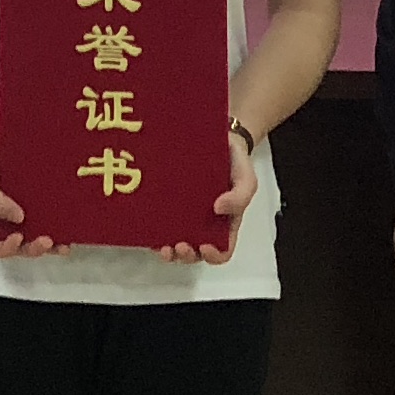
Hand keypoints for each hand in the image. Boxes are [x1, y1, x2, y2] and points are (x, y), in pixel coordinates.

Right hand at [0, 132, 55, 258]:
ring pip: (31, 232)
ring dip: (47, 240)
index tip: (20, 236)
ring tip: (64, 243)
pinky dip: (51, 219)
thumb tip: (20, 219)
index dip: (8, 249)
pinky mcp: (25, 194)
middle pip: (17, 245)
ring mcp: (13, 206)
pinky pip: (39, 212)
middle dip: (33, 248)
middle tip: (49, 241)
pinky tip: (64, 218)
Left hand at [156, 123, 258, 264]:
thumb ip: (240, 196)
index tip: (205, 247)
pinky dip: (154, 233)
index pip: (222, 250)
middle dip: (186, 256)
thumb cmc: (235, 163)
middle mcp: (204, 224)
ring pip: (175, 243)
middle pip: (196, 252)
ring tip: (163, 246)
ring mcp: (184, 215)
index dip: (214, 256)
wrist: (218, 138)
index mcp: (225, 224)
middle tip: (179, 246)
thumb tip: (218, 209)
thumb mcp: (246, 179)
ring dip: (169, 251)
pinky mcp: (168, 204)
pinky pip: (159, 224)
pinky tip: (149, 231)